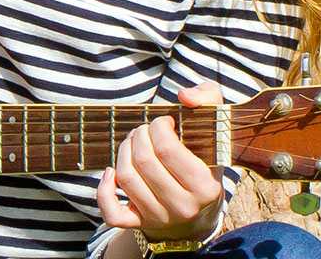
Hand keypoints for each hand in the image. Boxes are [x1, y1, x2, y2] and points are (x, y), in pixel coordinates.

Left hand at [96, 82, 224, 241]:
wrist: (200, 210)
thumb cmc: (204, 161)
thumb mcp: (216, 129)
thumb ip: (209, 99)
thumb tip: (184, 96)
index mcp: (205, 187)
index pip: (168, 149)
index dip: (158, 127)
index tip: (164, 122)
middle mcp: (183, 207)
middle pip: (144, 161)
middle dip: (139, 135)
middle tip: (145, 130)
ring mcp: (160, 218)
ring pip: (126, 178)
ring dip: (123, 152)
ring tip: (133, 143)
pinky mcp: (140, 224)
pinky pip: (112, 213)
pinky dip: (104, 191)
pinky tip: (111, 173)